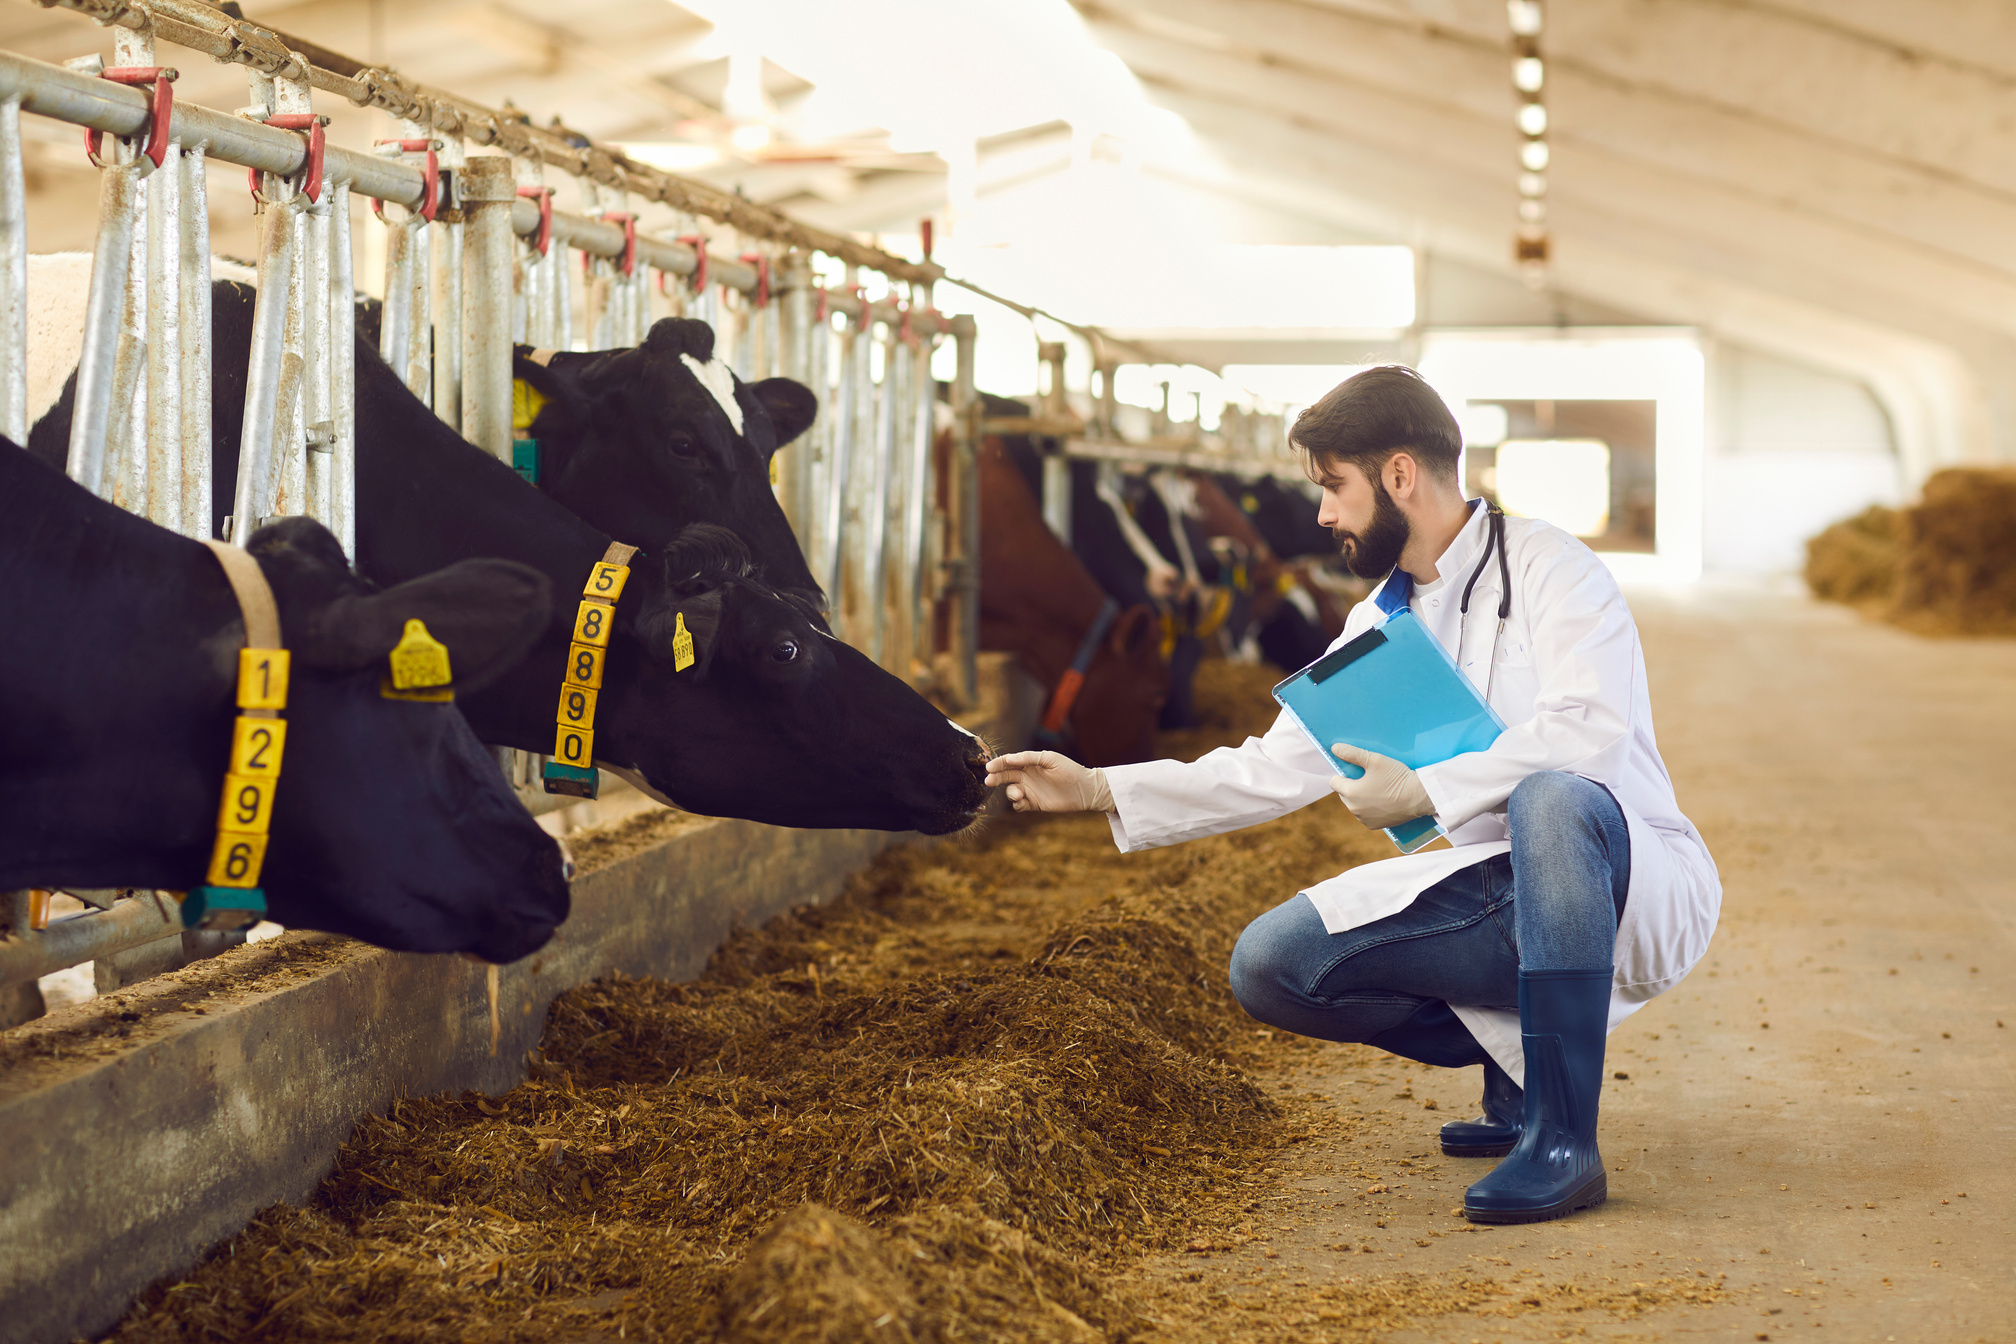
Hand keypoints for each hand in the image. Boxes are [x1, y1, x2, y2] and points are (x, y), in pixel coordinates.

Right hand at [984, 751, 1113, 812]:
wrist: (1085, 790)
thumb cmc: (1069, 770)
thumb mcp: (1050, 759)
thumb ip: (1029, 758)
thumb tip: (1010, 758)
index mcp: (1030, 763)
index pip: (1009, 762)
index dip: (998, 764)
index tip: (989, 767)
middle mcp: (1027, 776)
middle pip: (1006, 776)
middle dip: (996, 778)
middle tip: (989, 781)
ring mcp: (1030, 790)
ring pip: (1011, 791)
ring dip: (1011, 793)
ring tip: (1019, 794)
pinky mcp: (1034, 803)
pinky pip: (1019, 805)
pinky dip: (1017, 804)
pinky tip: (1021, 802)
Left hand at [1329, 744, 1433, 828]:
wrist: (1419, 797)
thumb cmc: (1396, 777)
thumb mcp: (1374, 759)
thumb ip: (1352, 753)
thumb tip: (1335, 748)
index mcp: (1350, 792)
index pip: (1334, 782)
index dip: (1344, 774)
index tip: (1356, 771)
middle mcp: (1353, 809)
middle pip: (1344, 794)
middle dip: (1353, 786)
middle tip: (1370, 779)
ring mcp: (1364, 819)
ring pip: (1355, 805)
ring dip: (1361, 798)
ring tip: (1378, 789)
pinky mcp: (1375, 826)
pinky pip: (1366, 815)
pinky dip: (1371, 808)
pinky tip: (1383, 800)